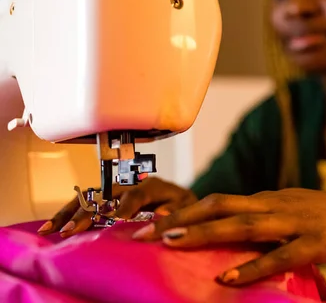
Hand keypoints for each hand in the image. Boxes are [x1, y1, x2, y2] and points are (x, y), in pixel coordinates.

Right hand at [37, 177, 196, 237]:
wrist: (179, 200)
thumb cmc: (183, 206)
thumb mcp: (185, 207)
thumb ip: (174, 210)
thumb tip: (160, 213)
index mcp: (152, 185)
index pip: (137, 193)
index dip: (126, 206)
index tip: (116, 219)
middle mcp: (129, 184)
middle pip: (104, 195)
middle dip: (87, 212)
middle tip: (73, 230)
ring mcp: (115, 191)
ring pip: (88, 198)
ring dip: (68, 213)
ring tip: (51, 229)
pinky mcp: (105, 199)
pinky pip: (83, 204)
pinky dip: (67, 215)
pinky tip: (51, 227)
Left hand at [131, 188, 325, 284]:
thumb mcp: (295, 209)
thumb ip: (267, 218)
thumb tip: (237, 232)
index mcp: (270, 199)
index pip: (220, 200)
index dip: (186, 209)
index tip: (153, 220)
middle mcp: (276, 205)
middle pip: (221, 206)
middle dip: (182, 219)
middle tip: (145, 232)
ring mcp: (295, 222)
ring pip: (243, 226)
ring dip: (205, 233)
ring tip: (171, 243)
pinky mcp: (315, 242)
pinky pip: (279, 255)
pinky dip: (251, 267)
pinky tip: (226, 278)